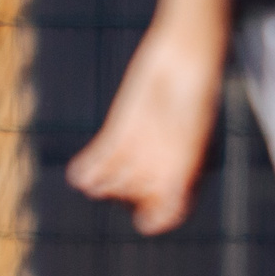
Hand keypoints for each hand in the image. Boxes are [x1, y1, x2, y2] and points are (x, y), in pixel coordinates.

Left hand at [66, 25, 225, 234]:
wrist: (184, 56)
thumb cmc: (196, 97)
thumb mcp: (192, 139)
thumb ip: (180, 175)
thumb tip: (167, 212)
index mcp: (187, 172)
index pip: (172, 211)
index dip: (159, 219)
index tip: (144, 219)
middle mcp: (163, 164)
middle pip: (138, 196)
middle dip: (128, 195)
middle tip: (122, 184)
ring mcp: (140, 148)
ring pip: (116, 181)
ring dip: (104, 185)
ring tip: (92, 183)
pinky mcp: (120, 132)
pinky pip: (102, 157)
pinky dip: (89, 169)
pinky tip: (78, 175)